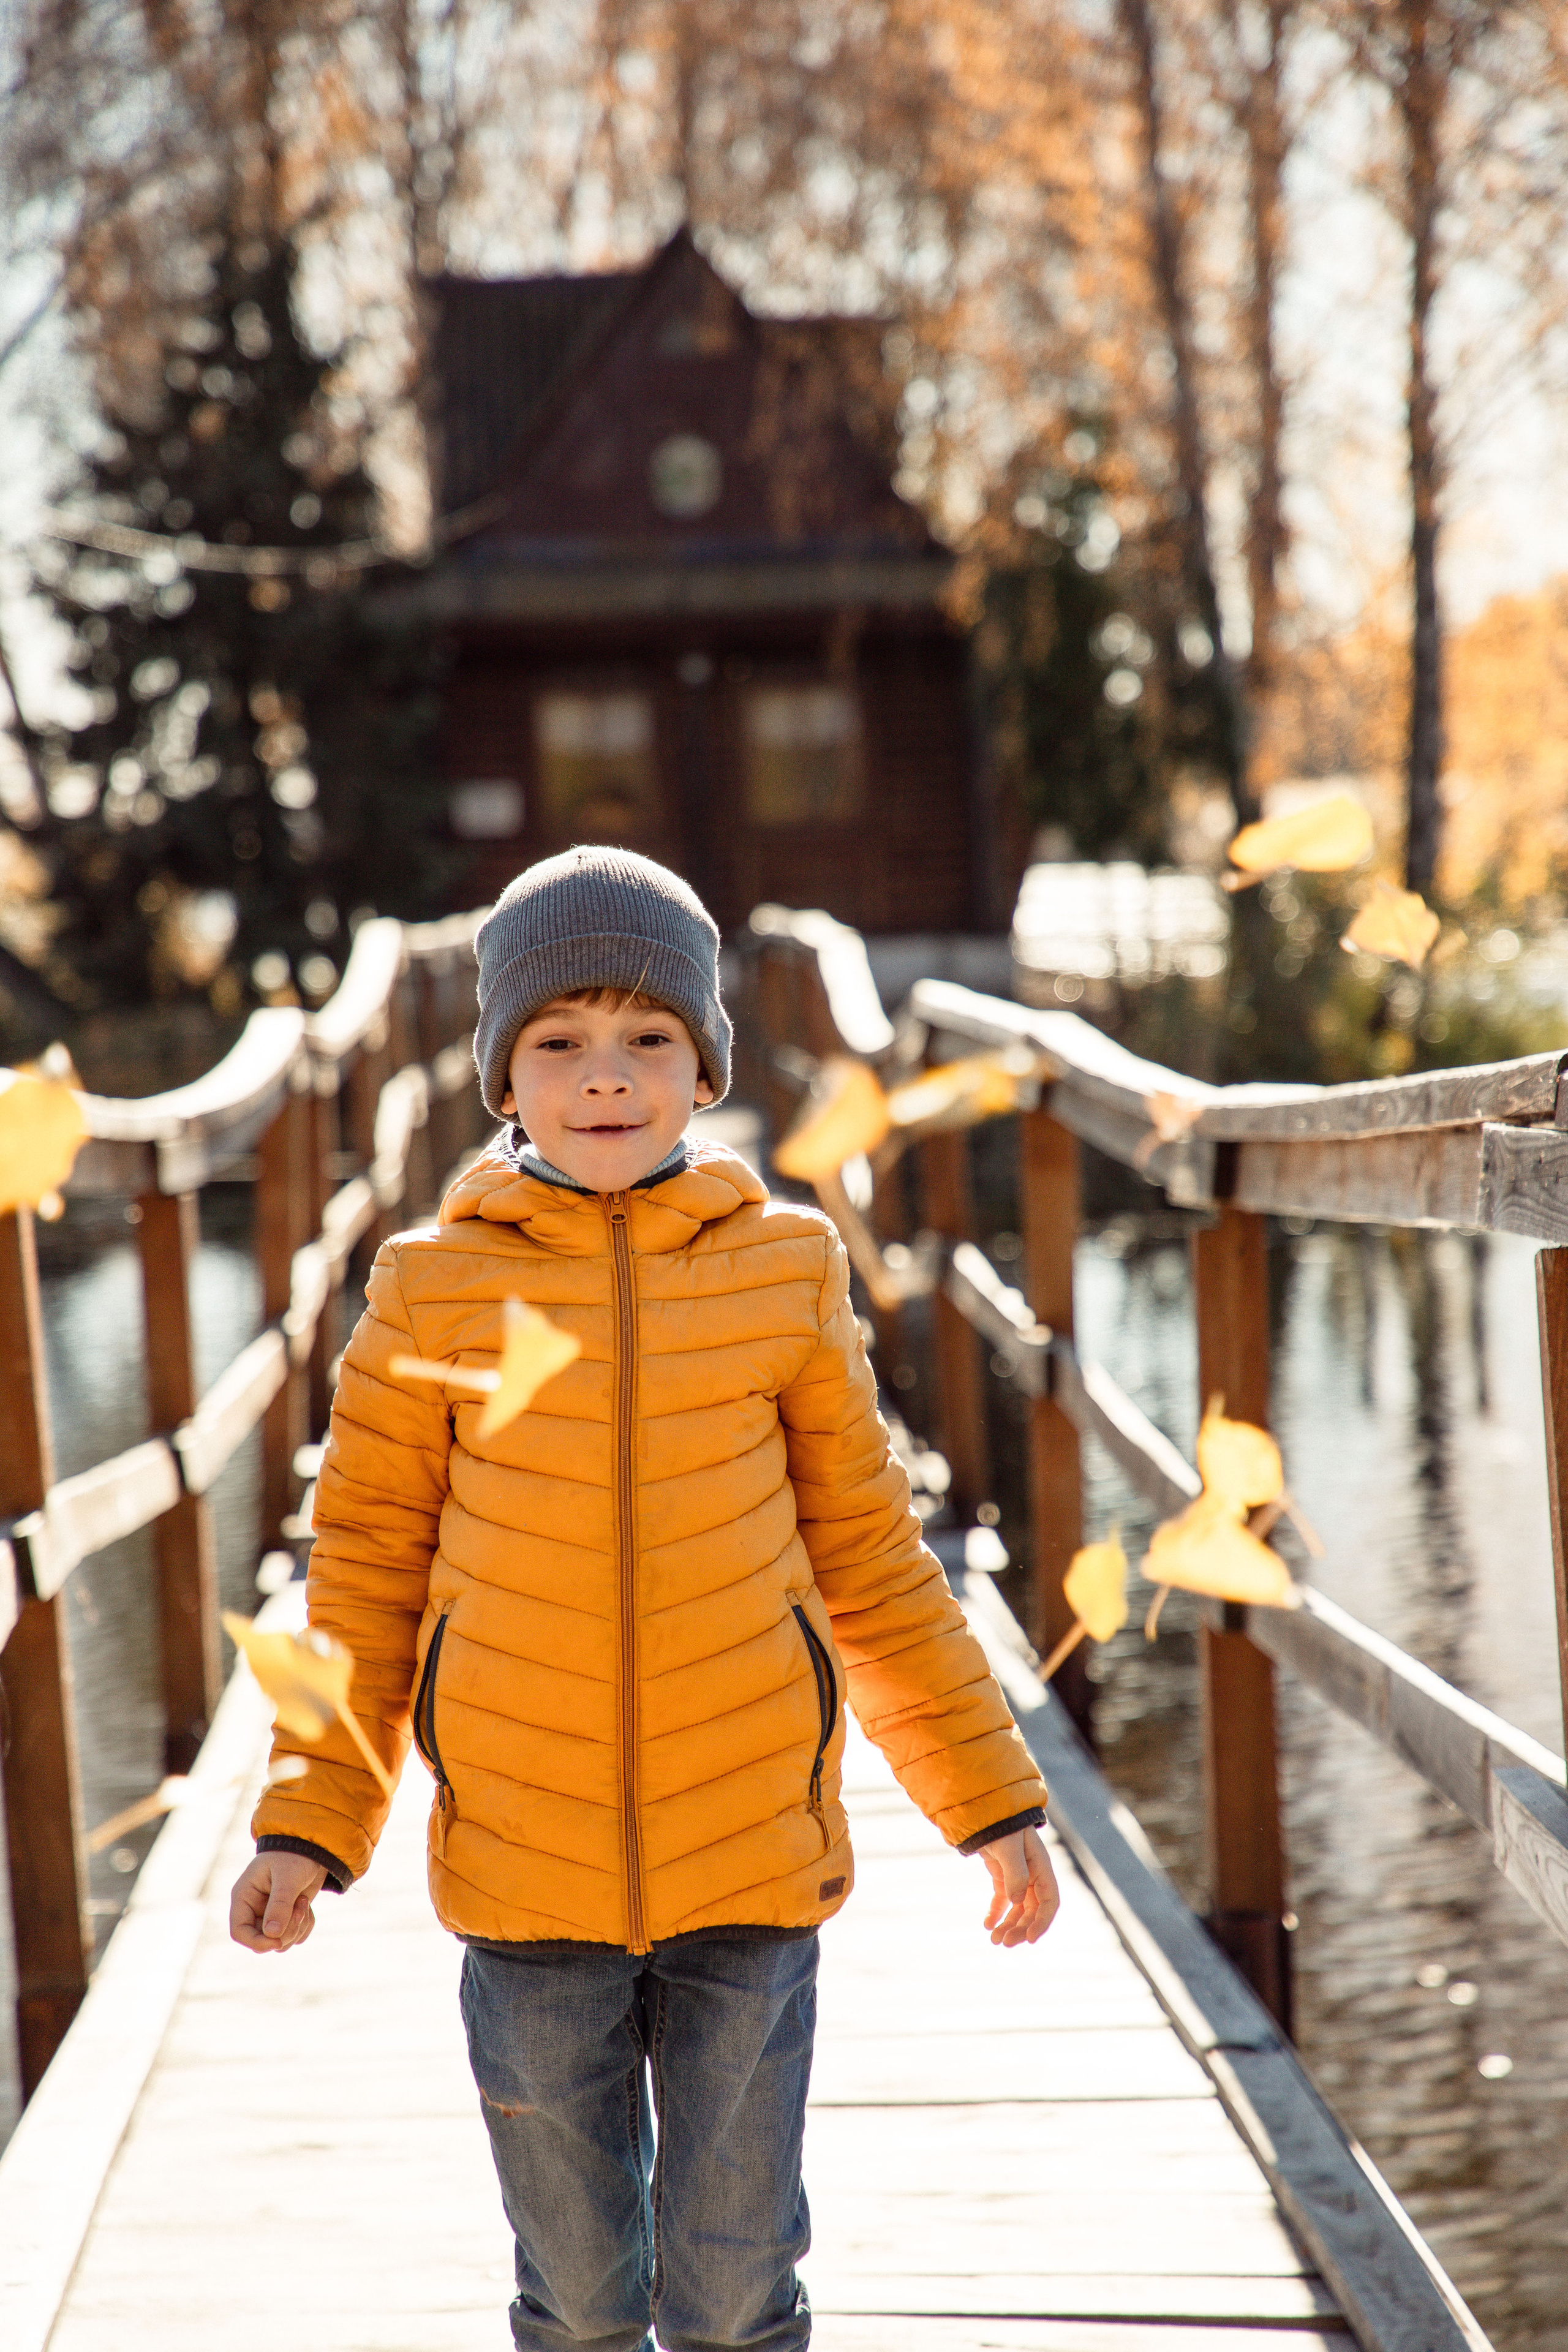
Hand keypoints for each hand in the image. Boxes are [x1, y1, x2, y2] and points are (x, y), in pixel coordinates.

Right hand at [229, 1853, 327, 1953]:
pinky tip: (307, 1906)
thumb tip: (272, 1935)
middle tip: (301, 1907)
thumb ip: (280, 1905)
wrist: (313, 1848)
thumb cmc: (295, 1856)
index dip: (256, 1942)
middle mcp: (254, 1909)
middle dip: (285, 1931)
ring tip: (304, 1902)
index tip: (277, 1941)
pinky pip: (294, 1937)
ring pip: (280, 1942)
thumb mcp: (288, 1877)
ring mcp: (270, 1915)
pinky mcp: (286, 1918)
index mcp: (244, 1896)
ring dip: (297, 1927)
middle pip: (262, 1940)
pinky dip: (305, 1926)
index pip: (239, 1931)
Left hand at [977, 1826, 1059, 1946]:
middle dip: (1021, 1929)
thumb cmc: (1000, 1823)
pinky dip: (996, 1913)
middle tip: (1005, 1943)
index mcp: (1041, 1867)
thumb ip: (1015, 1872)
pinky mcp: (1002, 1875)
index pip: (1049, 1901)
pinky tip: (987, 1924)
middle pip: (1033, 1910)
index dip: (1043, 1922)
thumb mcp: (1009, 1846)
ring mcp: (1018, 1875)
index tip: (1031, 1939)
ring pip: (1018, 1909)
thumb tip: (1017, 1901)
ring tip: (994, 1940)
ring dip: (1009, 1925)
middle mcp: (1033, 1874)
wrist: (983, 1808)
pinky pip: (1003, 1900)